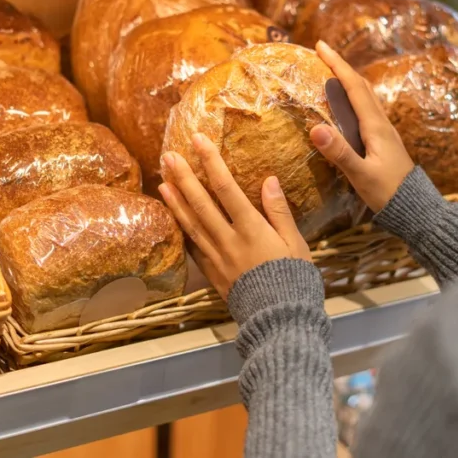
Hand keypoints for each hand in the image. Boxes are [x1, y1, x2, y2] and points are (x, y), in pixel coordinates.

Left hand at [158, 134, 311, 300]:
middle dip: (183, 177)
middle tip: (168, 156)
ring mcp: (216, 257)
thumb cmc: (293, 278)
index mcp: (251, 229)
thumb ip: (279, 211)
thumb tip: (269, 179)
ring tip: (162, 181)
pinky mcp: (211, 272)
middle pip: (200, 203)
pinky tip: (173, 216)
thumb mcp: (296, 243)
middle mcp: (228, 239)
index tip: (198, 140)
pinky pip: (191, 246)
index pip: (225, 188)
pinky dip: (181, 228)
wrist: (278, 318)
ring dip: (175, 201)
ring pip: (190, 223)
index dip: (211, 162)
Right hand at [313, 41, 414, 212]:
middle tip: (321, 52)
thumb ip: (340, 153)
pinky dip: (353, 97)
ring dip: (348, 80)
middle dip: (341, 67)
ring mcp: (384, 131)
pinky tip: (346, 104)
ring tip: (331, 71)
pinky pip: (366, 109)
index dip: (337, 65)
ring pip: (366, 97)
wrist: (415, 208)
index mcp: (375, 127)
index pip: (354, 88)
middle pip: (361, 86)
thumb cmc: (388, 193)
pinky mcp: (383, 141)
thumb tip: (315, 128)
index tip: (320, 46)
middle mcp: (381, 123)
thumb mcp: (361, 175)